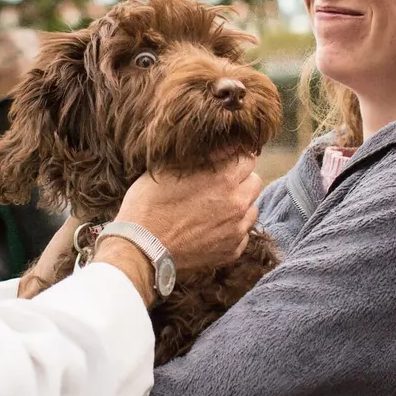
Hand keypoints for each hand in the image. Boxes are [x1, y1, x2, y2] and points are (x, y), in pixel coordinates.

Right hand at [110, 156, 261, 273]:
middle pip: (255, 182)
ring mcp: (236, 230)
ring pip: (252, 208)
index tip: (223, 162)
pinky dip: (232, 229)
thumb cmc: (148, 204)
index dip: (234, 158)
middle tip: (218, 184)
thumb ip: (203, 156)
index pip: (248, 158)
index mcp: (224, 179)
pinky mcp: (231, 251)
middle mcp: (237, 204)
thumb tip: (228, 144)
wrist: (140, 250)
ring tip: (214, 207)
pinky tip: (211, 228)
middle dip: (241, 180)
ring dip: (239, 205)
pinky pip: (243, 234)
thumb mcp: (168, 169)